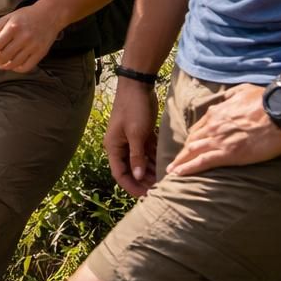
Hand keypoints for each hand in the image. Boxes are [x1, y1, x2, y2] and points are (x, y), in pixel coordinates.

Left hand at [0, 0, 65, 71]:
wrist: (49, 15)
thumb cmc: (26, 16)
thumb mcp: (8, 18)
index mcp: (13, 27)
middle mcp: (23, 37)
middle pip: (4, 56)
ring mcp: (33, 46)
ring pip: (14, 63)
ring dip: (4, 66)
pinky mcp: (41, 53)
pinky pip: (27, 66)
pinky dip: (17, 69)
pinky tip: (13, 65)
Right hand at [105, 79, 159, 196]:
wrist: (138, 85)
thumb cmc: (133, 108)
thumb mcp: (136, 133)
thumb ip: (137, 156)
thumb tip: (136, 177)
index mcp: (114, 147)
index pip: (120, 174)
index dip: (131, 186)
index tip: (146, 195)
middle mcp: (121, 146)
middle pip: (131, 169)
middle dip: (144, 180)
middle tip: (161, 189)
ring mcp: (131, 140)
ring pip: (141, 161)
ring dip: (151, 170)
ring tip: (166, 179)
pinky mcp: (142, 134)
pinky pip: (148, 151)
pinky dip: (156, 158)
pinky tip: (167, 165)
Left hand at [167, 82, 280, 177]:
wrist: (280, 111)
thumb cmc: (266, 100)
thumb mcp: (243, 91)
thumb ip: (232, 96)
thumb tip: (228, 98)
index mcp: (217, 112)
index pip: (199, 128)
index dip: (192, 138)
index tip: (187, 146)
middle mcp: (213, 126)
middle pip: (192, 141)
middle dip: (182, 153)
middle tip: (175, 163)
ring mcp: (219, 139)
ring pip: (192, 151)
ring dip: (180, 162)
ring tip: (172, 171)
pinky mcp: (228, 153)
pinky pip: (202, 162)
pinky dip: (188, 168)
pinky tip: (179, 174)